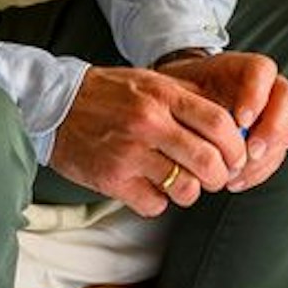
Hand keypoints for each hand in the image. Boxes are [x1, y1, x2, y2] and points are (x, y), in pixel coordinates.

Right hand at [45, 65, 247, 216]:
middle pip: (209, 162)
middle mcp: (148, 123)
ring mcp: (129, 153)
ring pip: (186, 188)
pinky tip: (148, 187)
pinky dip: (157, 201)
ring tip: (180, 183)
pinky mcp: (112, 179)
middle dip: (220, 176)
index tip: (236, 157)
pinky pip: (155, 205)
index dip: (236, 147)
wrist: (52, 103)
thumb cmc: (107, 93)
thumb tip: (233, 122)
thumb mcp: (149, 82)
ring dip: (190, 192)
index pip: (219, 124)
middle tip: (214, 177)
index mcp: (161, 96)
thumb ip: (187, 98)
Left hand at [157, 50, 287, 192]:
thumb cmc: (186, 92)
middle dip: (273, 129)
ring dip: (265, 157)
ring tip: (236, 172)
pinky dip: (257, 171)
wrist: (185, 107)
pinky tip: (236, 180)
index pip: (262, 70)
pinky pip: (275, 156)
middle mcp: (266, 88)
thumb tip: (201, 117)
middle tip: (251, 151)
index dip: (256, 94)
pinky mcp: (270, 140)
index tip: (241, 119)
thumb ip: (193, 97)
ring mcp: (272, 115)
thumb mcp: (184, 86)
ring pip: (286, 132)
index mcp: (244, 69)